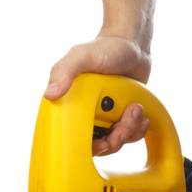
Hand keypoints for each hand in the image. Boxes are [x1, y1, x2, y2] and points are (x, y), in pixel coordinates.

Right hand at [45, 35, 152, 156]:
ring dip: (130, 130)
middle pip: (101, 145)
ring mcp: (107, 115)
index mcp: (71, 104)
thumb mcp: (82, 56)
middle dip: (116, 138)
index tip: (103, 141)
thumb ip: (65, 71)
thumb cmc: (105, 47)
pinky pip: (130, 133)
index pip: (75, 139)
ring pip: (117, 140)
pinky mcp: (123, 114)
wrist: (132, 44)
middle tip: (124, 123)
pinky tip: (141, 116)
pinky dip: (138, 129)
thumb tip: (50, 95)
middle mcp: (88, 113)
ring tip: (135, 109)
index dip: (90, 147)